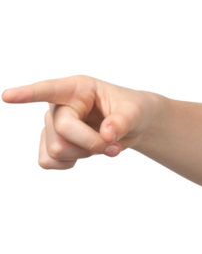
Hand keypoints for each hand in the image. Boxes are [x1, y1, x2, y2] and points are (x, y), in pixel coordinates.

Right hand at [1, 74, 158, 169]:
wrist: (132, 126)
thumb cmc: (133, 110)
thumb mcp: (136, 111)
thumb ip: (123, 120)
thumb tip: (107, 135)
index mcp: (76, 88)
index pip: (49, 89)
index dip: (27, 93)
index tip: (8, 96)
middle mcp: (58, 106)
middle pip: (62, 131)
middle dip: (91, 143)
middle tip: (113, 146)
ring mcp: (51, 125)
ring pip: (55, 150)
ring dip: (83, 154)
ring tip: (100, 145)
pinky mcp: (50, 144)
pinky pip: (48, 162)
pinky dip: (68, 164)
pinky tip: (82, 155)